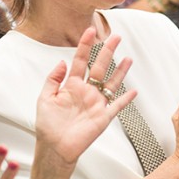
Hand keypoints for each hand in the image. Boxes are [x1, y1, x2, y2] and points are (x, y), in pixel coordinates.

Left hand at [33, 28, 136, 178]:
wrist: (54, 148)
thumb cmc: (48, 125)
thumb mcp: (45, 98)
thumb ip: (53, 79)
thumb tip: (62, 61)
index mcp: (72, 85)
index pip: (81, 61)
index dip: (86, 45)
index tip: (91, 30)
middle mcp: (86, 91)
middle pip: (99, 67)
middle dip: (107, 52)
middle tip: (116, 36)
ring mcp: (96, 104)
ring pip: (111, 83)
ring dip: (120, 71)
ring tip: (129, 58)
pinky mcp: (103, 118)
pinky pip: (116, 107)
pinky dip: (125, 100)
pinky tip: (134, 91)